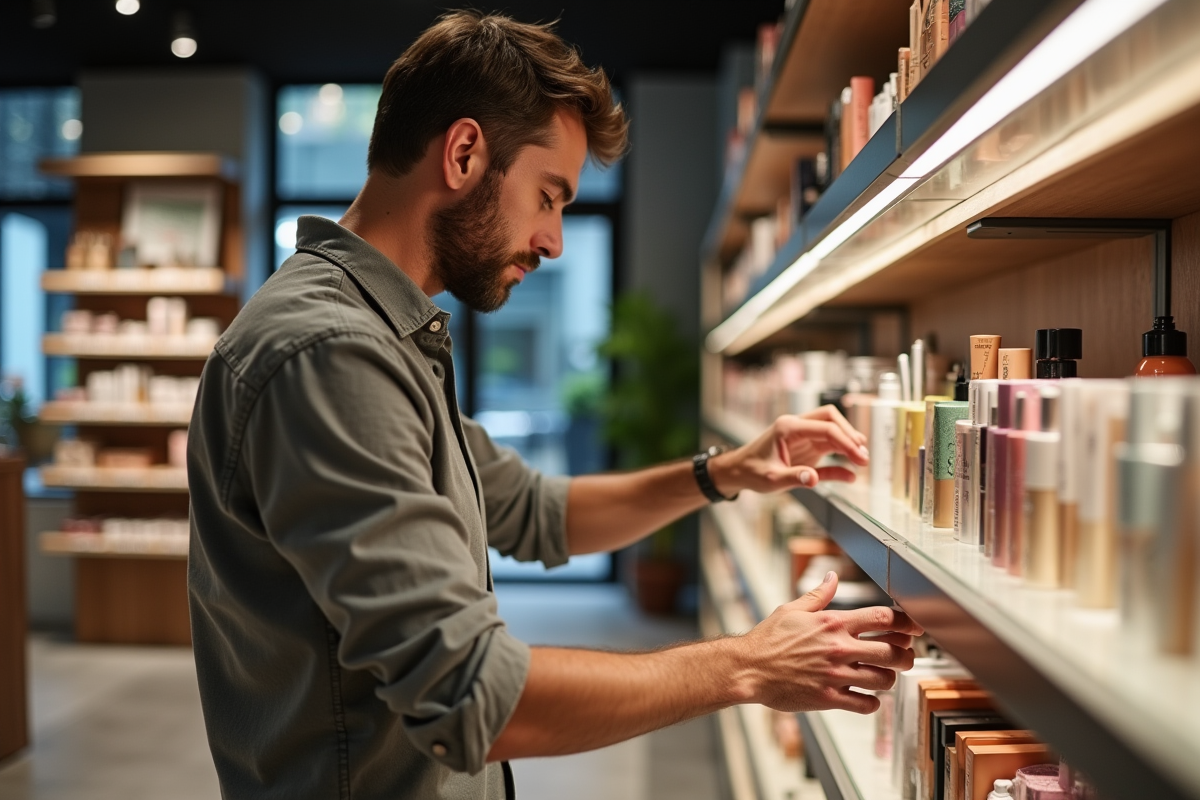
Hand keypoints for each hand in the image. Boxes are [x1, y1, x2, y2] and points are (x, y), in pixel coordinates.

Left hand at [711, 405, 868, 494]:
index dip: (845, 441)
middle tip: (863, 456)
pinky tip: (850, 473)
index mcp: (788, 428)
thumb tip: (814, 478)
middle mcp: (797, 427)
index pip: (825, 428)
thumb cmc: (751, 472)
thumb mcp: (770, 479)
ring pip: (832, 430)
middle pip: (831, 419)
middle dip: (849, 435)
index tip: (859, 457)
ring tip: (862, 460)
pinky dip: (839, 458)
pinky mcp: (806, 447)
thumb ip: (793, 477)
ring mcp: (803, 436)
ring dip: (848, 443)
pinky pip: (827, 448)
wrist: (739, 471)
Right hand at [740, 572, 921, 713]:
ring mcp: (835, 675)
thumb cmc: (767, 639)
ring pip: (884, 679)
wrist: (748, 668)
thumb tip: (832, 576)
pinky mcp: (828, 698)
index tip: (912, 628)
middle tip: (904, 656)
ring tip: (884, 676)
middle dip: (905, 654)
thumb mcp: (791, 610)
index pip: (883, 618)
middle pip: (892, 651)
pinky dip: (872, 702)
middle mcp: (838, 648)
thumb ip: (817, 595)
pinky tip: (868, 697)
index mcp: (833, 623)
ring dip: (889, 678)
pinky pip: (865, 704)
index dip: (905, 622)